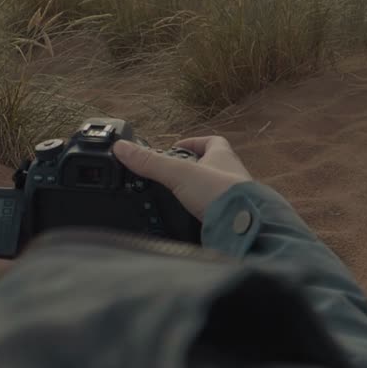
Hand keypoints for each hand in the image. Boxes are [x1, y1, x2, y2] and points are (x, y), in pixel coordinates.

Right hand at [114, 136, 252, 220]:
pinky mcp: (234, 217)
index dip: (193, 143)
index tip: (175, 148)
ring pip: (216, 189)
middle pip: (212, 165)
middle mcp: (233, 174)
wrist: (244, 226)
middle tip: (172, 176)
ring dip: (199, 192)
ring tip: (178, 199)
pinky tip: (192, 219)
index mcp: (223, 157)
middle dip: (193, 169)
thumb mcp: (178, 173)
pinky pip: (218, 211)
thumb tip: (122, 148)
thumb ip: (150, 163)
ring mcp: (235, 196)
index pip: (211, 141)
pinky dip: (204, 213)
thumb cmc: (220, 193)